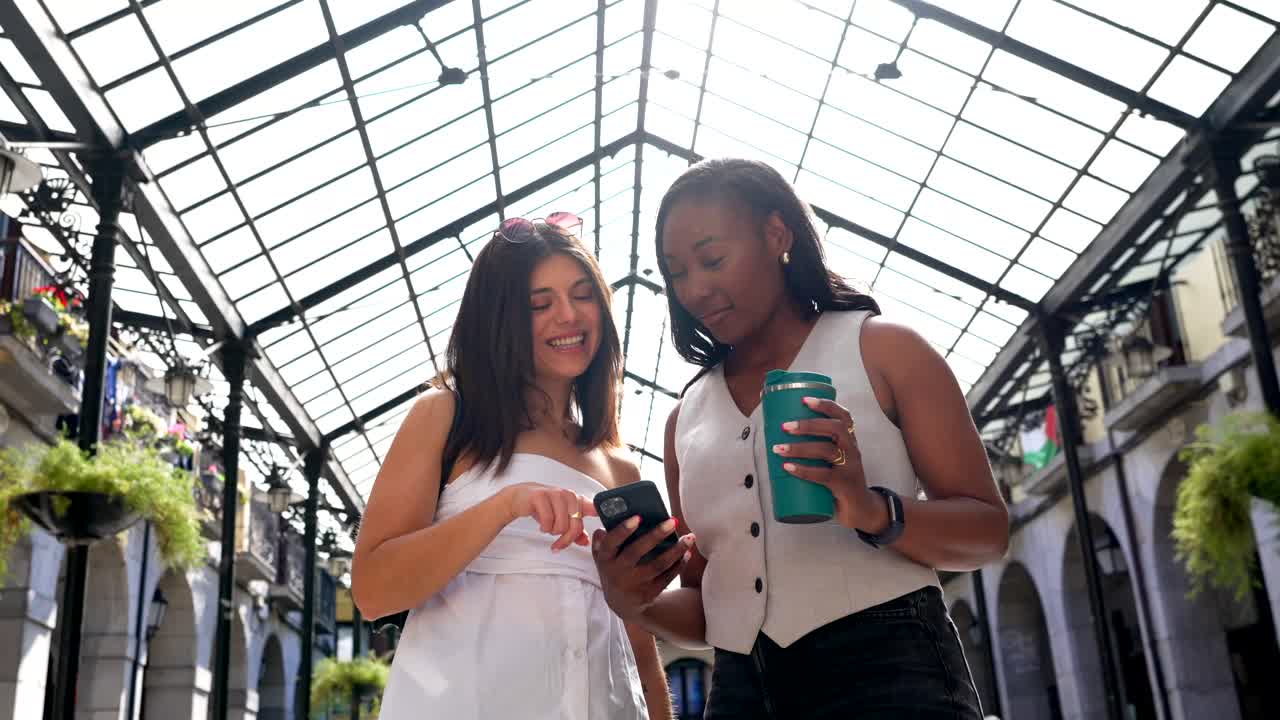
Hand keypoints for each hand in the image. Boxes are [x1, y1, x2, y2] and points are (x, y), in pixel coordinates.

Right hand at [500, 483, 597, 550]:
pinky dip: (544, 528)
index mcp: (577, 500)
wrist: (520, 497)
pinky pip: (548, 521)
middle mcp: (569, 495)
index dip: (605, 513)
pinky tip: (541, 525)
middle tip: (556, 545)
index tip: (619, 518)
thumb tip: (585, 542)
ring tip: (547, 528)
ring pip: (561, 525)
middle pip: (575, 526)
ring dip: (552, 532)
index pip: (595, 507)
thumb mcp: (561, 519)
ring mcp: (555, 494)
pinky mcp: (540, 496)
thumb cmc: (544, 508)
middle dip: (565, 540)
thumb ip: (575, 531)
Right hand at [591, 517, 694, 621]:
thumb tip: (603, 527)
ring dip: (676, 550)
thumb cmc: (615, 569)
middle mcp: (617, 573)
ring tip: (689, 537)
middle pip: (637, 551)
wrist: (622, 604)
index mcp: (605, 559)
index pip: (610, 543)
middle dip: (656, 535)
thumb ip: (601, 541)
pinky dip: (678, 565)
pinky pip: (667, 577)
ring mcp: (633, 585)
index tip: (638, 517)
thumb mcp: (602, 557)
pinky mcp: (648, 595)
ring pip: (658, 565)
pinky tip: (686, 553)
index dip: (623, 530)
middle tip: (672, 521)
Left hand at [773, 397, 883, 531]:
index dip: (826, 405)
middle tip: (785, 426)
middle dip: (809, 424)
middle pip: (835, 429)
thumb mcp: (835, 460)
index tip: (804, 399)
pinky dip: (803, 470)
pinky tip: (788, 467)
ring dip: (800, 447)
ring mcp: (850, 468)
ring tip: (779, 448)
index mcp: (850, 440)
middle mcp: (853, 450)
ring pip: (827, 450)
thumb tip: (780, 435)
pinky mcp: (843, 485)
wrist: (861, 509)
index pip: (844, 416)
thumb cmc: (840, 479)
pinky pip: (823, 475)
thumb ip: (816, 447)